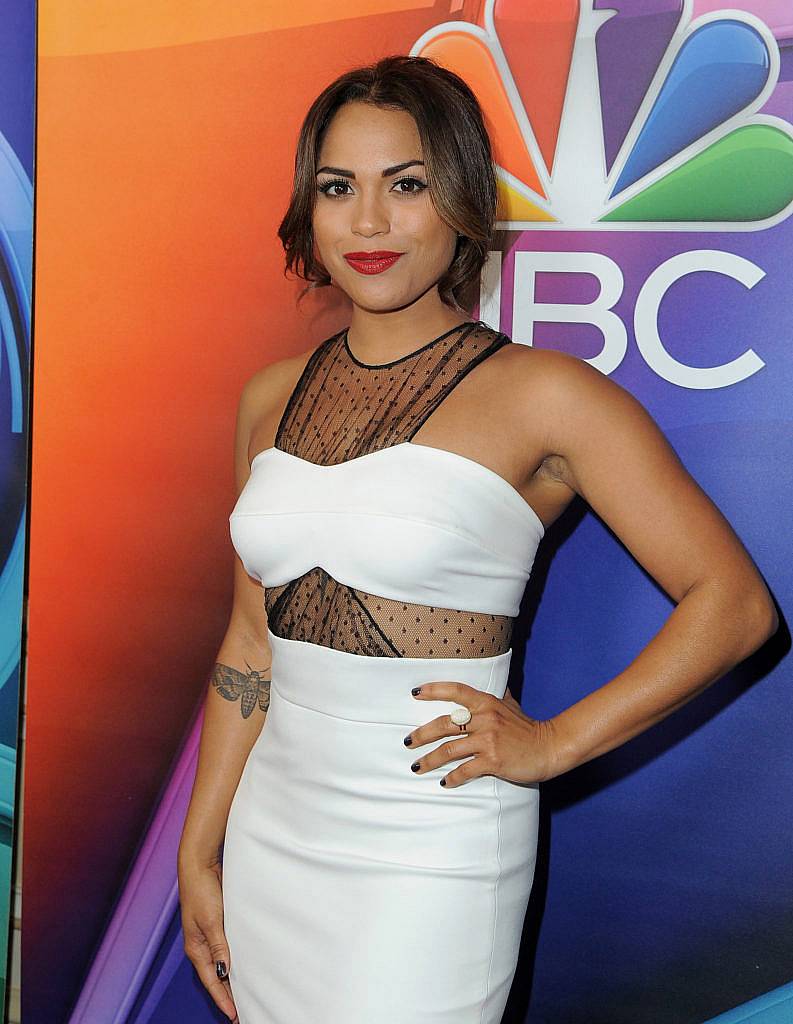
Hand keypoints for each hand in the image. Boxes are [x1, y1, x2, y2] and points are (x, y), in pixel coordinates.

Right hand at [178, 851, 238, 1022]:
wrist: (199, 865)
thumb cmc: (202, 890)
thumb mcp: (212, 920)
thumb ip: (219, 946)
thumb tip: (225, 972)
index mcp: (196, 948)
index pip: (212, 981)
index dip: (223, 999)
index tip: (235, 1015)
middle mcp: (201, 945)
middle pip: (215, 977)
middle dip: (227, 995)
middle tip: (241, 1012)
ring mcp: (208, 935)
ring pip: (221, 964)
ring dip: (231, 979)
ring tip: (244, 994)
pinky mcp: (216, 925)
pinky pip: (225, 949)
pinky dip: (233, 960)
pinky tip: (243, 964)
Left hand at [406, 681, 559, 787]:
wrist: (550, 747)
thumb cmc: (527, 727)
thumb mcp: (511, 705)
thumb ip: (497, 695)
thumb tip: (494, 681)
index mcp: (487, 703)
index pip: (456, 691)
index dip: (434, 690)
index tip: (414, 693)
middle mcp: (485, 719)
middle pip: (444, 724)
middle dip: (422, 734)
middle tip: (407, 742)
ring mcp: (488, 740)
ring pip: (449, 750)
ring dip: (429, 760)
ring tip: (417, 766)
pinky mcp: (493, 761)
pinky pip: (465, 770)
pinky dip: (452, 777)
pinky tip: (445, 782)